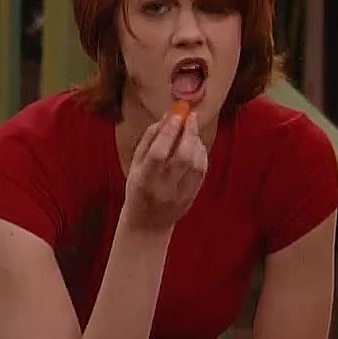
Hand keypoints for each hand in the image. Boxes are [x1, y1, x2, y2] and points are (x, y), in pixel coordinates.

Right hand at [121, 110, 207, 232]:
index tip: (176, 114)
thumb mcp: (135, 165)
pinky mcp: (192, 197)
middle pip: (182, 157)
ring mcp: (180, 195)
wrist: (147, 224)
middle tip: (190, 116)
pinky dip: (202, 154)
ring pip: (196, 163)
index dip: (168, 132)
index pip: (158, 154)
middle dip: (189, 132)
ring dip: (196, 142)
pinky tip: (197, 145)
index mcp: (143, 180)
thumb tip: (165, 118)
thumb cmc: (138, 189)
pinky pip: (202, 172)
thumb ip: (148, 140)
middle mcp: (163, 189)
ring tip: (191, 131)